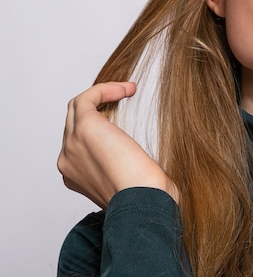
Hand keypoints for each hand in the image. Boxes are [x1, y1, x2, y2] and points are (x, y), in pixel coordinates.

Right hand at [58, 82, 178, 207]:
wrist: (143, 201)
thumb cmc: (147, 196)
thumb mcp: (133, 181)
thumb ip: (127, 168)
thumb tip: (141, 160)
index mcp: (76, 174)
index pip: (78, 140)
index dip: (99, 122)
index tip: (122, 113)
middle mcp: (68, 159)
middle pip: (74, 120)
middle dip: (99, 105)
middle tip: (125, 96)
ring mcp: (72, 144)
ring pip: (77, 107)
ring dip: (103, 93)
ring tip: (127, 90)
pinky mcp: (85, 129)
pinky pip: (87, 98)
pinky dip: (105, 89)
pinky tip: (127, 89)